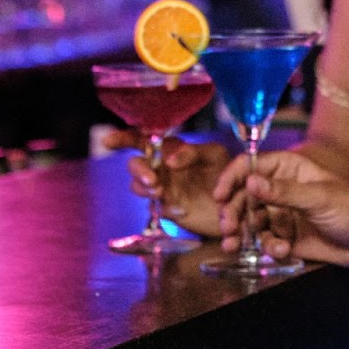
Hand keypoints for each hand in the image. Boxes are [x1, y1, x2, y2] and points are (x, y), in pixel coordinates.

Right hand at [101, 129, 230, 237]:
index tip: (109, 141)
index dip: (124, 138)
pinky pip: (152, 206)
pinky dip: (158, 204)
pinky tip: (175, 206)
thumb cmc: (226, 172)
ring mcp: (164, 188)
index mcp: (172, 149)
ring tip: (160, 189)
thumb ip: (193, 152)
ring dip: (143, 186)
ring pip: (138, 185)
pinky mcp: (168, 209)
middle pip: (136, 163)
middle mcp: (163, 167)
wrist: (239, 204)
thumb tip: (169, 158)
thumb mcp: (214, 155)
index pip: (143, 139)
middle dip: (138, 168)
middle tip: (152, 178)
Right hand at [216, 149, 348, 268]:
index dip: (231, 178)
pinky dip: (267, 247)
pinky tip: (280, 251)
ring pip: (250, 221)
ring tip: (236, 246)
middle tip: (227, 229)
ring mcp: (283, 213)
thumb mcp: (319, 198)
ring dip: (242, 233)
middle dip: (232, 212)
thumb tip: (250, 181)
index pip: (251, 166)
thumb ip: (284, 191)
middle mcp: (282, 189)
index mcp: (289, 169)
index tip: (218, 195)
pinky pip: (265, 240)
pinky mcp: (286, 236)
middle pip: (244, 196)